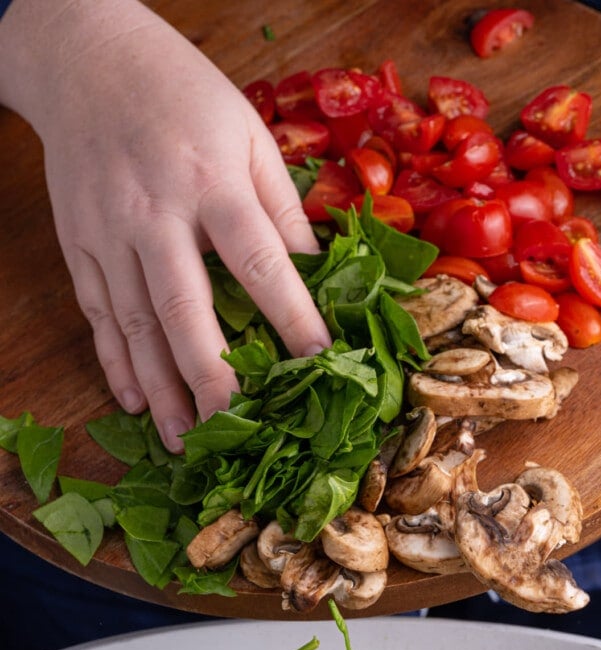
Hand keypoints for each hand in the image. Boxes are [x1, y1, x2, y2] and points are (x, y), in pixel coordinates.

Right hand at [0, 0, 330, 450]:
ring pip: (134, 325)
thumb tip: (316, 276)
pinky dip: (114, 362)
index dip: (292, 316)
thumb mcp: (248, 133)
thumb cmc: (183, 94)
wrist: (87, 56)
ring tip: (186, 440)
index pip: (258, 261)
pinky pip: (96, 314)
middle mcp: (155, 212)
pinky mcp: (77, 243)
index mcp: (211, 180)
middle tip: (238, 428)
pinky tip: (136, 403)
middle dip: (213, 376)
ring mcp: (108, 232)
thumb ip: (282, 207)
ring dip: (161, 388)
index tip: (320, 362)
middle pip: (184, 309)